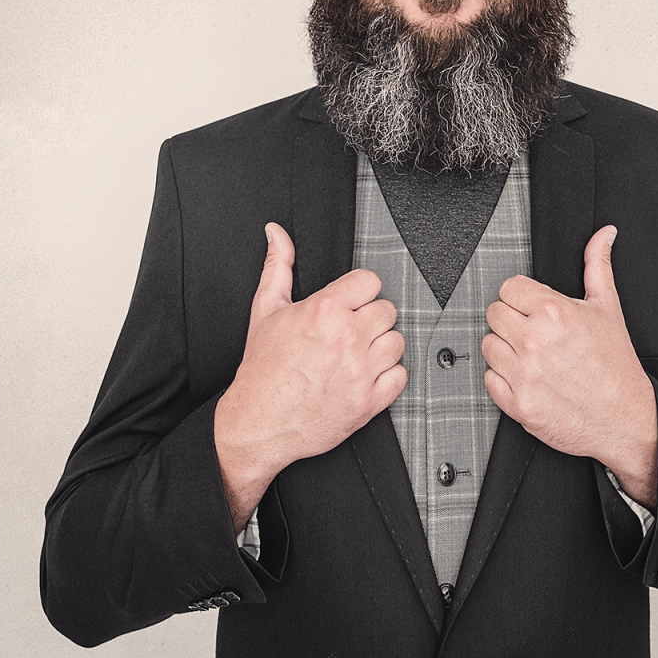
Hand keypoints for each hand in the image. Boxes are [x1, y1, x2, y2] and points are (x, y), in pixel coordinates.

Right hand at [214, 223, 406, 529]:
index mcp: (325, 310)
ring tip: (357, 354)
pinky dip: (387, 377)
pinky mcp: (368, 403)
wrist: (257, 423)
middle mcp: (347, 338)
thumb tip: (277, 233)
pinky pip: (400, 377)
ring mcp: (360, 372)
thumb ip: (278, 265)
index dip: (359, 292)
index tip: (348, 304)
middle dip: (369, 318)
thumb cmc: (261, 369)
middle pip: (387, 310)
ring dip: (380, 346)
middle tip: (350, 331)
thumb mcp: (265, 309)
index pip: (370, 281)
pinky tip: (364, 376)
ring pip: (397, 342)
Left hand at [482, 225, 657, 507]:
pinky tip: (528, 378)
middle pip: (494, 314)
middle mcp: (535, 341)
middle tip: (534, 333)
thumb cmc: (616, 364)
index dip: (522, 297)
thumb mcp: (608, 308)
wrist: (626, 419)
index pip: (509, 287)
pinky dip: (504, 380)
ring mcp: (524, 374)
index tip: (534, 309)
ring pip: (488, 345)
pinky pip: (489, 380)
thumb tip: (604, 234)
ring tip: (532, 356)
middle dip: (512, 321)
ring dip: (505, 350)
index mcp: (554, 312)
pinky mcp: (518, 404)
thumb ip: (598, 265)